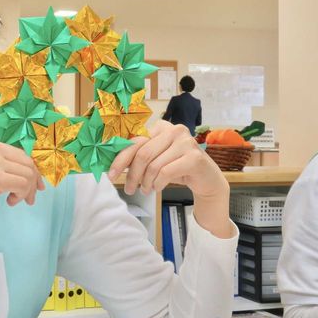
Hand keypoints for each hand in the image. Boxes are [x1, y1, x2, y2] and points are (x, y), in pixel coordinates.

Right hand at [0, 136, 45, 229]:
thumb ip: (3, 165)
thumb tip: (33, 172)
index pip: (21, 153)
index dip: (32, 170)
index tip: (36, 185)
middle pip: (28, 163)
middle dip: (33, 182)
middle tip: (29, 198)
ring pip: (28, 174)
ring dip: (26, 191)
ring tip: (15, 200)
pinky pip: (23, 185)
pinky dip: (21, 196)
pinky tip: (9, 201)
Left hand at [108, 120, 227, 198]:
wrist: (206, 179)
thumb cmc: (177, 168)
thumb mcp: (155, 160)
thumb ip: (138, 157)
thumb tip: (114, 165)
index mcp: (160, 127)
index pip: (135, 141)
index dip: (120, 159)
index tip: (111, 174)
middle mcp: (173, 130)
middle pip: (142, 154)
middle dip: (132, 175)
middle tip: (129, 189)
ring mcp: (185, 142)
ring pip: (154, 165)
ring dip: (146, 182)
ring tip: (145, 190)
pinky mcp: (194, 157)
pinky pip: (166, 172)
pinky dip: (158, 184)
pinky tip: (158, 187)